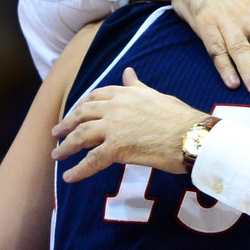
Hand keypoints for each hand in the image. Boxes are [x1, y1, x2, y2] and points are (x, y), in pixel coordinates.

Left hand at [52, 68, 203, 179]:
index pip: (96, 96)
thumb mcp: (158, 96)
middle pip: (83, 114)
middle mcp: (115, 107)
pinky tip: (68, 177)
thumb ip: (138, 87)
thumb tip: (128, 72)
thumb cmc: (182, 119)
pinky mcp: (116, 148)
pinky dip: (78, 170)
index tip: (76, 112)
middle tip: (56, 132)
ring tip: (57, 155)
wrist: (192, 137)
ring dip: (66, 146)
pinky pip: (92, 161)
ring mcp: (114, 128)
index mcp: (126, 93)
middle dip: (67, 124)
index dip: (82, 105)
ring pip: (81, 136)